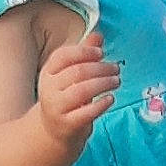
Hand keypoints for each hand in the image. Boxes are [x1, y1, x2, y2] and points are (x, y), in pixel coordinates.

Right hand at [37, 29, 120, 143]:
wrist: (53, 130)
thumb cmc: (66, 96)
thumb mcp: (71, 74)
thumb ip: (84, 54)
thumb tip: (98, 35)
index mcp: (48, 72)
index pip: (62, 56)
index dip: (84, 52)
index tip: (101, 53)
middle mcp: (49, 88)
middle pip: (77, 72)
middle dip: (101, 68)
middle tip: (116, 68)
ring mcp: (57, 107)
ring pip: (82, 90)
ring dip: (104, 83)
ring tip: (117, 81)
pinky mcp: (67, 124)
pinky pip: (86, 112)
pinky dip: (101, 104)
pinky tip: (111, 98)